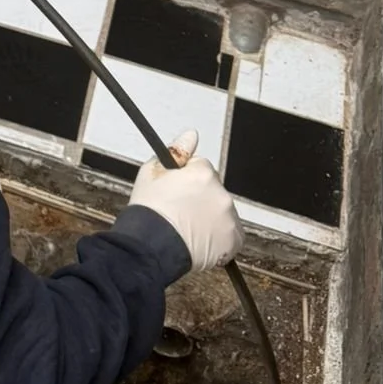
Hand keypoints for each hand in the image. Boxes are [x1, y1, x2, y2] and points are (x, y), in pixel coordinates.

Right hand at [127, 129, 242, 271]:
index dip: (186, 180)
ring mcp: (229, 218)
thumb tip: (191, 135)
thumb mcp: (151, 173)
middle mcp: (220, 193)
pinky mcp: (233, 240)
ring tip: (187, 230)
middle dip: (200, 198)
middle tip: (179, 212)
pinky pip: (230, 235)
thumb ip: (176, 151)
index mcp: (203, 173)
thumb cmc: (149, 213)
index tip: (176, 193)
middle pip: (213, 190)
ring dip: (210, 217)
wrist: (150, 248)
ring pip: (221, 211)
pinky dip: (219, 238)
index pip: (201, 167)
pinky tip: (199, 241)